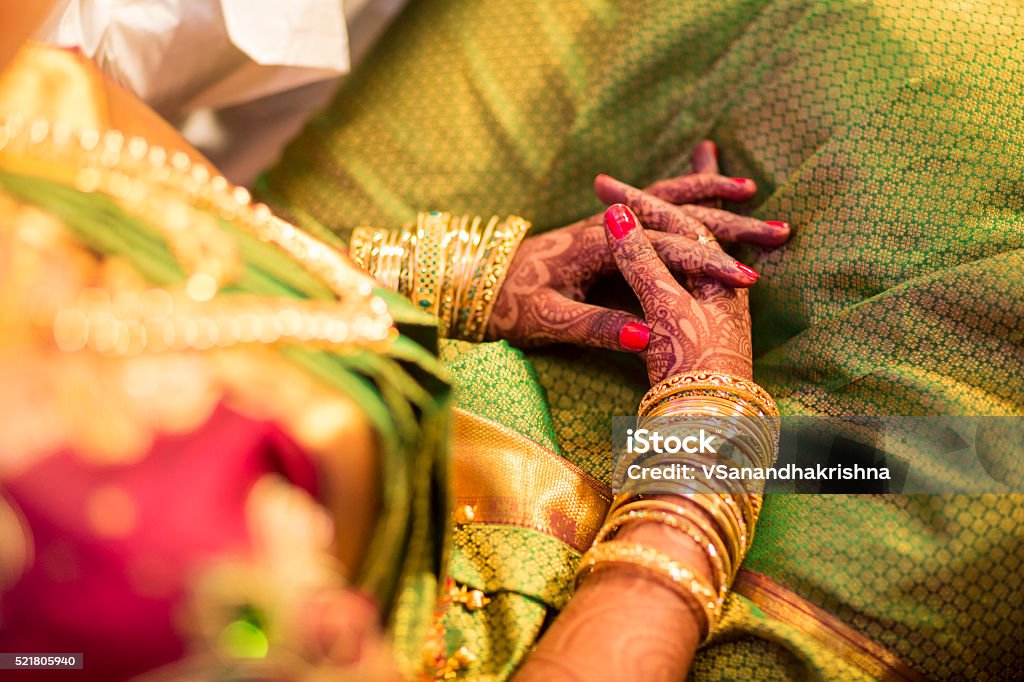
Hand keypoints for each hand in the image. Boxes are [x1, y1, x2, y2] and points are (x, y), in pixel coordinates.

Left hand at [487, 143, 786, 352]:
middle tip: (778, 230)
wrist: (478, 284)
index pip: (666, 249)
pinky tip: (707, 200)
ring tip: (752, 194)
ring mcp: (607, 224)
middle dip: (729, 223)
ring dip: (710, 196)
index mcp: (596, 244)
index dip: (708, 264)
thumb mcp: (550, 322)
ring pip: (668, 199)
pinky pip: (655, 205)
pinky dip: (686, 198)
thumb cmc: (510, 305)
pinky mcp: (607, 231)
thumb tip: (646, 338)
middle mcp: (606, 225)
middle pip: (678, 213)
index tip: (747, 281)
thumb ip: (597, 328)